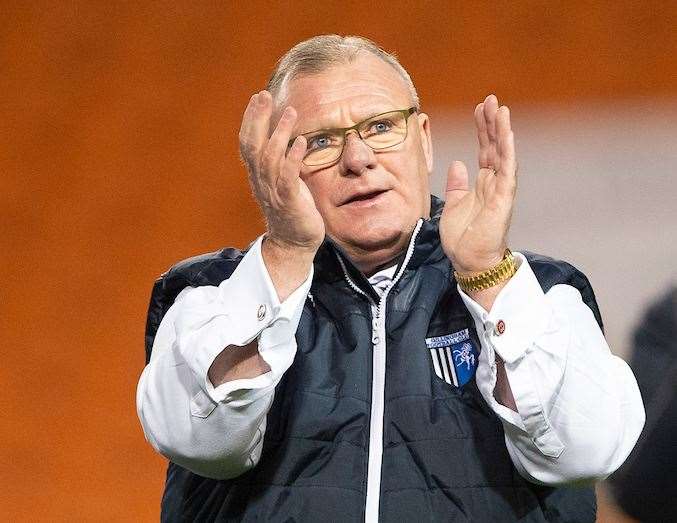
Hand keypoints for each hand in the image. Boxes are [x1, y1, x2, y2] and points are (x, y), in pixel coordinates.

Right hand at [239, 91, 324, 254]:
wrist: (294, 244)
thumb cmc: (292, 210)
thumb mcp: (282, 181)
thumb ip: (280, 160)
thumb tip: (285, 136)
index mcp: (258, 175)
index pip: (248, 142)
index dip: (251, 119)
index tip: (257, 97)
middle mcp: (262, 181)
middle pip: (253, 145)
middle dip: (257, 119)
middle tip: (264, 95)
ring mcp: (274, 192)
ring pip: (270, 158)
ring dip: (279, 133)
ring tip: (290, 112)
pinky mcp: (290, 202)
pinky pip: (288, 177)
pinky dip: (293, 158)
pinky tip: (300, 142)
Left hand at [439, 94, 516, 274]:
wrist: (470, 261)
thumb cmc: (464, 237)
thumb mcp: (454, 204)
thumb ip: (457, 184)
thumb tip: (457, 164)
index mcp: (482, 182)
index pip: (484, 149)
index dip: (482, 128)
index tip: (479, 108)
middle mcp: (494, 182)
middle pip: (494, 145)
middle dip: (492, 122)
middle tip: (490, 99)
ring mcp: (501, 189)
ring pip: (503, 153)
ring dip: (502, 131)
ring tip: (500, 108)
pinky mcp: (503, 199)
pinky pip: (507, 171)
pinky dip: (507, 152)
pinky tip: (507, 133)